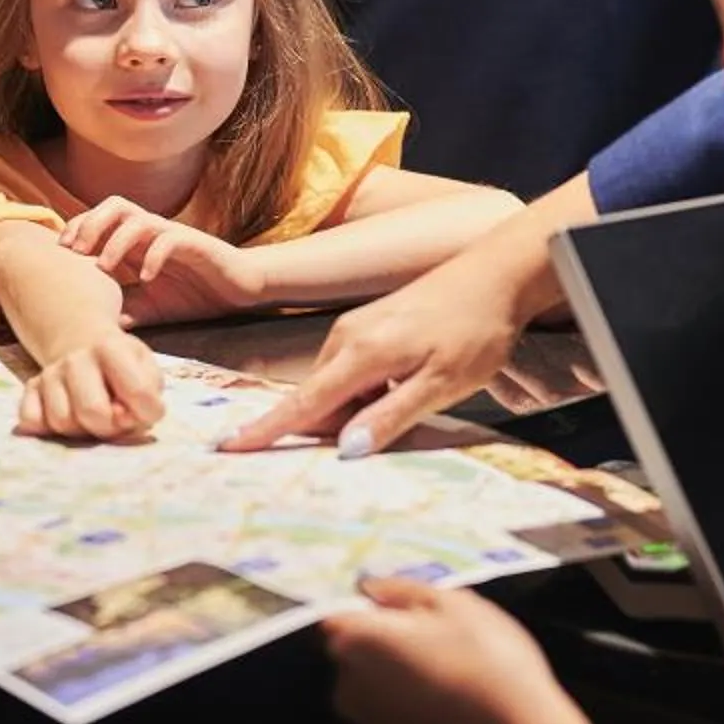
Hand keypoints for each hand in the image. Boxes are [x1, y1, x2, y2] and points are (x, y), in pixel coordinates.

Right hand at [14, 327, 166, 441]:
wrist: (82, 344)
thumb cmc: (122, 365)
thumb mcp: (146, 368)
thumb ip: (147, 393)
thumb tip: (123, 417)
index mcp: (109, 347)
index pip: (137, 392)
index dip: (147, 412)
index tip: (145, 411)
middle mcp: (75, 359)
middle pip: (92, 411)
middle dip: (110, 427)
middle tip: (115, 420)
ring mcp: (49, 374)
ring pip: (61, 421)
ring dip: (80, 429)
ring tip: (91, 418)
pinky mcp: (30, 389)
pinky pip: (31, 421)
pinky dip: (47, 429)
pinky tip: (66, 417)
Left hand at [59, 196, 263, 324]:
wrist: (238, 291)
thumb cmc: (193, 295)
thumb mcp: (149, 308)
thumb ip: (122, 310)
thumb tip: (88, 329)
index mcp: (136, 242)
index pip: (99, 220)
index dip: (76, 229)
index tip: (60, 254)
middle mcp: (150, 233)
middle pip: (114, 205)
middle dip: (90, 223)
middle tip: (76, 252)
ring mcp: (172, 236)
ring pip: (138, 218)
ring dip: (116, 240)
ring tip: (105, 266)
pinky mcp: (195, 244)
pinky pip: (170, 239)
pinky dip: (153, 255)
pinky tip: (146, 279)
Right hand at [221, 248, 523, 454]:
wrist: (497, 275)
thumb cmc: (475, 331)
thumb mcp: (441, 384)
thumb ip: (391, 417)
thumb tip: (344, 449)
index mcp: (361, 354)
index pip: (304, 403)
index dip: (265, 430)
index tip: (226, 447)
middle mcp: (348, 337)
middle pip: (317, 398)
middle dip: (327, 428)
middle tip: (374, 443)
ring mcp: (357, 327)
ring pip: (335, 384)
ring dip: (352, 409)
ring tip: (406, 406)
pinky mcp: (370, 323)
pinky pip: (350, 369)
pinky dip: (363, 390)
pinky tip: (403, 390)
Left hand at [323, 576, 596, 723]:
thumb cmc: (488, 660)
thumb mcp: (454, 604)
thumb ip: (402, 591)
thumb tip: (369, 587)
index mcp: (355, 640)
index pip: (338, 613)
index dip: (369, 607)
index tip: (406, 607)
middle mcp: (348, 683)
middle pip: (355, 648)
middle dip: (386, 637)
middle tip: (440, 634)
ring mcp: (367, 722)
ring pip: (374, 680)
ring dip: (398, 670)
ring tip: (451, 666)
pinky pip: (390, 709)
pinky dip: (409, 701)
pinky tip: (450, 697)